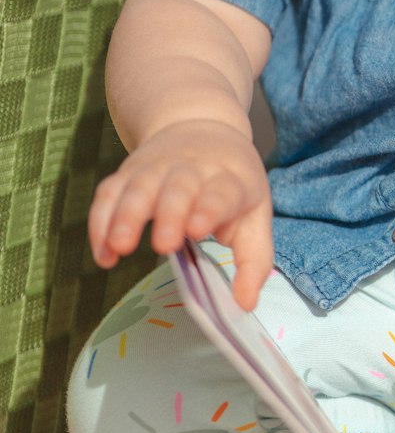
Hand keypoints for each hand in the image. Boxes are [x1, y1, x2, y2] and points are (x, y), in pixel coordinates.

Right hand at [89, 120, 272, 309]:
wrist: (202, 128)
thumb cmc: (231, 184)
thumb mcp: (255, 214)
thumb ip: (253, 260)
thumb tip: (245, 305)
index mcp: (229, 179)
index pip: (221, 192)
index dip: (210, 208)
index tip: (199, 229)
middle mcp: (192, 169)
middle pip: (178, 187)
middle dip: (169, 213)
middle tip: (163, 245)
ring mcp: (157, 167)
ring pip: (138, 187)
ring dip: (126, 216)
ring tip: (119, 248)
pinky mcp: (129, 172)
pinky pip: (109, 193)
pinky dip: (101, 221)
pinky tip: (103, 253)